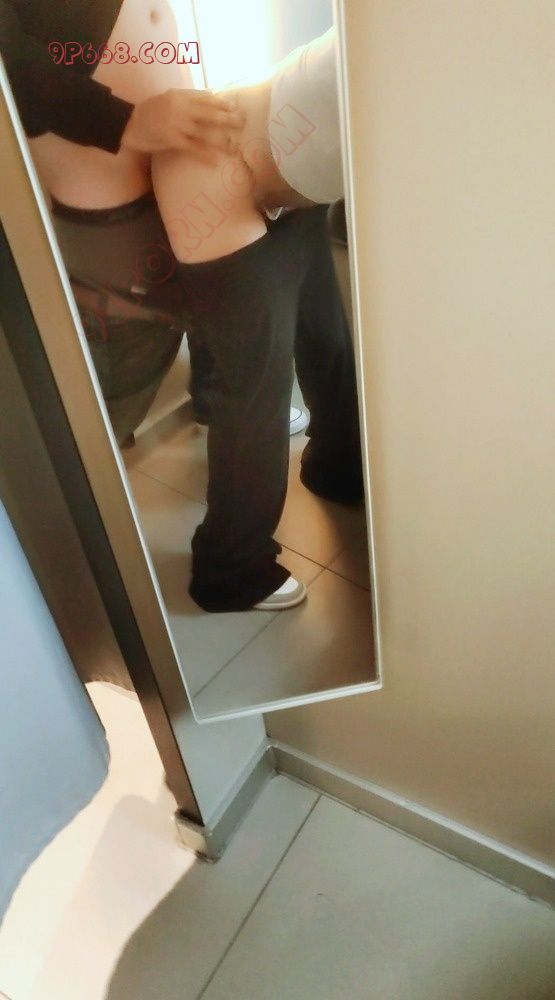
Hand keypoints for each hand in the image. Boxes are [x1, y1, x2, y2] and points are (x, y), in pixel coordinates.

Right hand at [121, 89, 243, 161]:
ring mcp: (177, 124)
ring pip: (206, 132)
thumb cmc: (151, 112)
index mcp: (180, 95)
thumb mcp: (168, 99)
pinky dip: (205, 156)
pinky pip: (193, 148)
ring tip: (235, 148)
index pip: (207, 97)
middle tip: (243, 124)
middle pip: (211, 113)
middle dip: (228, 119)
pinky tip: (215, 162)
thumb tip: (210, 102)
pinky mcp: (172, 139)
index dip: (222, 103)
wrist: (129, 124)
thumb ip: (187, 100)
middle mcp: (181, 107)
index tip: (235, 107)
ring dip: (222, 141)